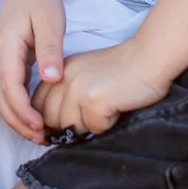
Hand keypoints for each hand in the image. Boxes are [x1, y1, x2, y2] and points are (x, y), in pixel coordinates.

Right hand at [0, 0, 66, 141]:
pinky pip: (5, 91)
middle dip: (18, 122)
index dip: (23, 111)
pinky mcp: (4, 63)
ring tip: (38, 134)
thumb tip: (51, 79)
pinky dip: (16, 108)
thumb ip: (50, 50)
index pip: (10, 87)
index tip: (40, 126)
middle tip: (41, 139)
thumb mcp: (50, 22)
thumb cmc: (40, 1)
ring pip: (0, 98)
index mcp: (6, 47)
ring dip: (16, 119)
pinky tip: (33, 117)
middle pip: (0, 98)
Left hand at [36, 40, 170, 137]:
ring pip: (71, 127)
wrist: (149, 58)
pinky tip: (117, 108)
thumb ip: (67, 93)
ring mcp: (78, 90)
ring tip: (106, 109)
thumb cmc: (122, 70)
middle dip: (69, 127)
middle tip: (90, 119)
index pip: (38, 104)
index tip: (59, 130)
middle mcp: (64, 79)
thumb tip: (54, 126)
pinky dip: (106, 124)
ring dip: (89, 126)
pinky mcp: (94, 101)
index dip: (47, 121)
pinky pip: (94, 128)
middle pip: (51, 119)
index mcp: (59, 72)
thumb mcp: (85, 74)